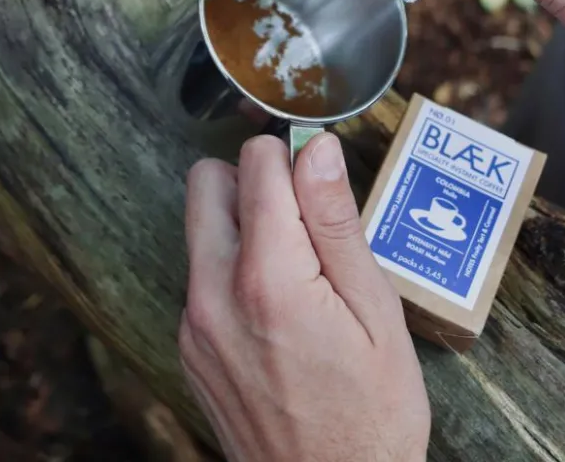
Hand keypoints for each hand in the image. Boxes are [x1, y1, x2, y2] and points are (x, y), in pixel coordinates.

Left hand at [180, 133, 430, 461]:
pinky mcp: (190, 345)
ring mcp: (193, 323)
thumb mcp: (375, 310)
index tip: (321, 182)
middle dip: (254, 180)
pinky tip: (278, 308)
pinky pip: (202, 273)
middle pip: (207, 181)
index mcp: (266, 278)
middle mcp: (213, 294)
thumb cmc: (370, 415)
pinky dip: (233, 267)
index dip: (294, 157)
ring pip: (202, 226)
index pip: (256, 162)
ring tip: (299, 270)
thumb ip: (336, 220)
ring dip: (243, 224)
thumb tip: (317, 148)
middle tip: (305, 220)